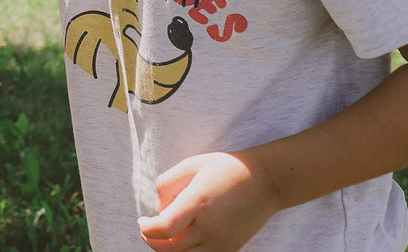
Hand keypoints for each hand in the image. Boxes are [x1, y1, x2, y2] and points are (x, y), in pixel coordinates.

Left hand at [137, 151, 280, 251]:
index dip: (147, 229)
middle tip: (147, 229)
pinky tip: (183, 238)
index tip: (142, 221)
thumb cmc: (226, 169)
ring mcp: (221, 242)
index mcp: (197, 203)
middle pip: (170, 249)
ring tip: (165, 234)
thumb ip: (167, 184)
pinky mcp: (229, 249)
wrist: (265, 182)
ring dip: (169, 250)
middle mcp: (209, 227)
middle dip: (152, 241)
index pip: (164, 229)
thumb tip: (158, 208)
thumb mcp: (191, 164)